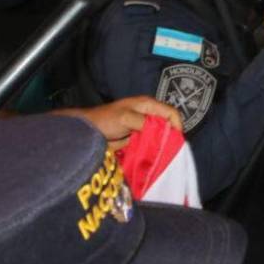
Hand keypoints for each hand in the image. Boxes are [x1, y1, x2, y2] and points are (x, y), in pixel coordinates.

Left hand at [58, 96, 181, 149]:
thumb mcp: (126, 117)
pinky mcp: (136, 139)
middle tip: (170, 151)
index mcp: (148, 105)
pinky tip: (151, 158)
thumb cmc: (105, 119)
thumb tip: (162, 133)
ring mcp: (142, 128)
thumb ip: (145, 123)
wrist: (86, 131)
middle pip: (167, 125)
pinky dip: (151, 151)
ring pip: (159, 137)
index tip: (176, 141)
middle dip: (170, 137)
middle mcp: (148, 116)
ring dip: (160, 146)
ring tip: (162, 157)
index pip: (171, 113)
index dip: (177, 125)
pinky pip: (149, 144)